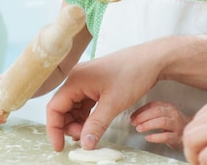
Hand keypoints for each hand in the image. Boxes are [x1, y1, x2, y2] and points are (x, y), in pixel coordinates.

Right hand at [46, 46, 160, 151]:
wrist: (152, 60)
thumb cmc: (133, 74)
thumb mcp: (113, 104)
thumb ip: (96, 125)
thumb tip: (85, 144)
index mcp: (76, 79)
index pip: (54, 108)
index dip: (55, 129)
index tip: (60, 146)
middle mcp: (77, 78)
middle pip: (63, 108)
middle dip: (69, 126)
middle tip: (84, 139)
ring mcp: (87, 80)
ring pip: (74, 107)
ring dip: (79, 122)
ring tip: (91, 134)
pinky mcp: (96, 83)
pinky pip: (85, 103)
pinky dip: (87, 116)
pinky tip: (95, 125)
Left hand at [131, 101, 190, 149]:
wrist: (189, 132)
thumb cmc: (173, 123)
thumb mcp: (165, 114)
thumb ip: (152, 112)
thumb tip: (134, 117)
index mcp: (168, 107)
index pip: (153, 105)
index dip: (141, 110)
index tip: (132, 117)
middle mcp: (173, 114)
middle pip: (157, 112)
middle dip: (143, 117)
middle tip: (134, 122)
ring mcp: (176, 125)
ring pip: (162, 122)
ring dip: (148, 125)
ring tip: (139, 129)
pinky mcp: (176, 137)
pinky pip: (166, 136)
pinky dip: (155, 137)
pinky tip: (148, 137)